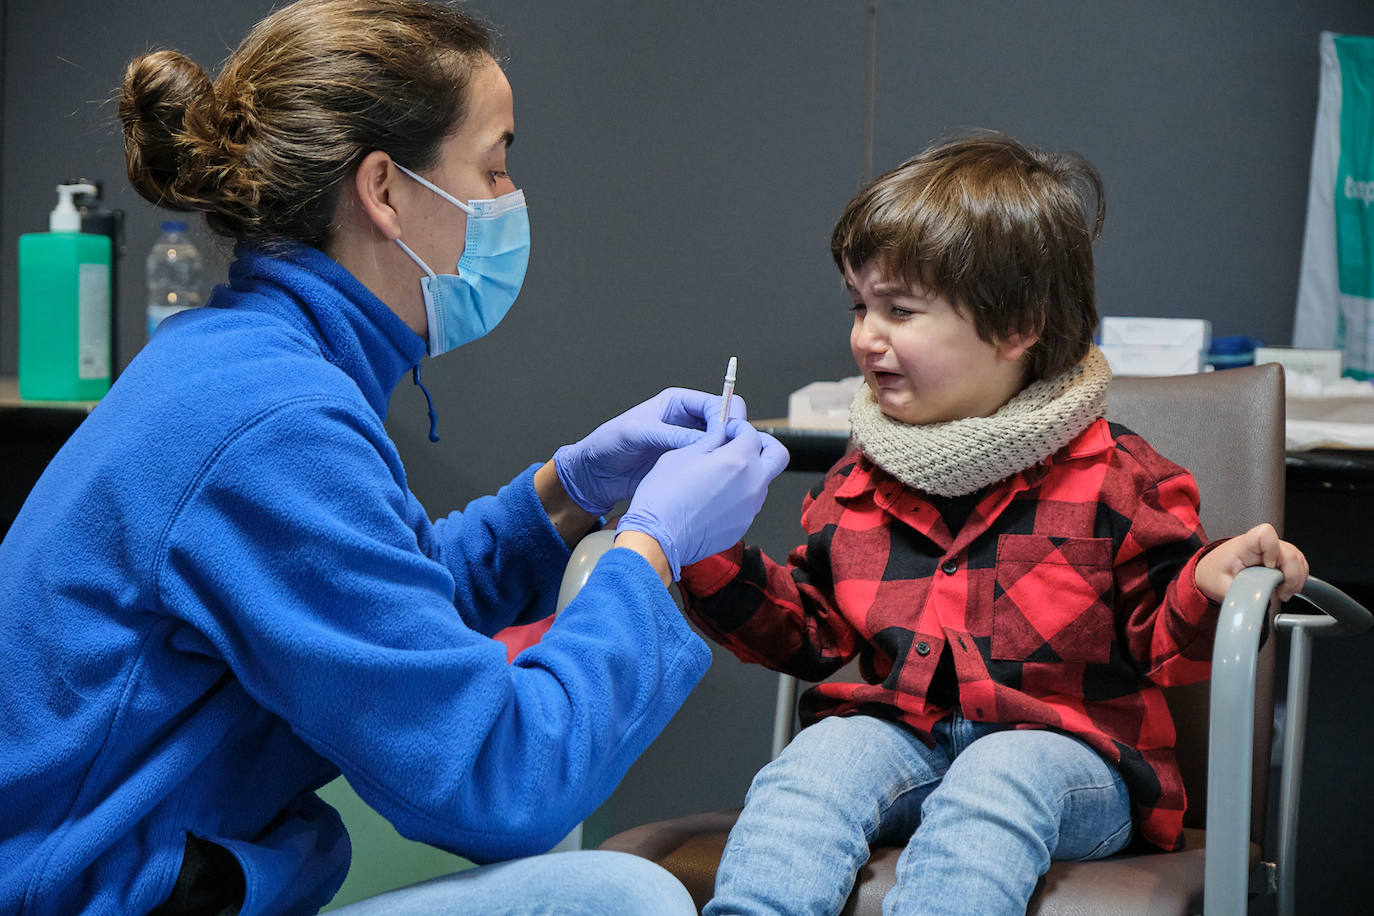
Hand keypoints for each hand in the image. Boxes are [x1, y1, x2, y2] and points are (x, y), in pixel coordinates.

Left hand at [553, 387, 747, 515]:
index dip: (725, 419)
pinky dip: (714, 470)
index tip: (726, 439)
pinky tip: (714, 481)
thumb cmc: (609, 444)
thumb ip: (670, 434)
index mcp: (677, 403)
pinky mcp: (686, 463)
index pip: (715, 403)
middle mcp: (686, 420)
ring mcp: (688, 443)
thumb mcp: (637, 433)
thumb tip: (704, 440)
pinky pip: (708, 464)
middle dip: (730, 437)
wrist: (595, 473)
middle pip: (724, 424)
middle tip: (730, 455)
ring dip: (724, 455)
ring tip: (724, 471)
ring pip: (720, 445)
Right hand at [616, 415, 789, 579]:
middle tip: (744, 444)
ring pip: (763, 481)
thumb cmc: (664, 497)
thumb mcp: (682, 455)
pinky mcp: (742, 526)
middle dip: (765, 444)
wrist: (658, 538)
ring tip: (721, 473)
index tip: (727, 429)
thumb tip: (721, 434)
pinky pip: (748, 504)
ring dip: (750, 471)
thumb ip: (710, 441)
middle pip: (778, 455)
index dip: (738, 427)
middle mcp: (752, 483)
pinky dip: (738, 495)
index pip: (753, 433)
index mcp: (738, 460)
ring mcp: (750, 508)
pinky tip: (713, 497)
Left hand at [1194, 522, 1308, 602]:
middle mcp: (1262, 544)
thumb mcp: (1221, 587)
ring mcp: (1273, 549)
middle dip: (1292, 575)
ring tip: (1284, 593)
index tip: (1268, 568)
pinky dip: (1297, 578)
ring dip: (1297, 579)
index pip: (1266, 534)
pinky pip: (1297, 564)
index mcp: (1244, 545)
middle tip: (1282, 593)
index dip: (1272, 551)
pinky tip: (1286, 588)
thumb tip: (1255, 605)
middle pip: (1290, 551)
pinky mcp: (1279, 557)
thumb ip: (1240, 595)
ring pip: (1297, 558)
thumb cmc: (1214, 574)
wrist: (1211, 572)